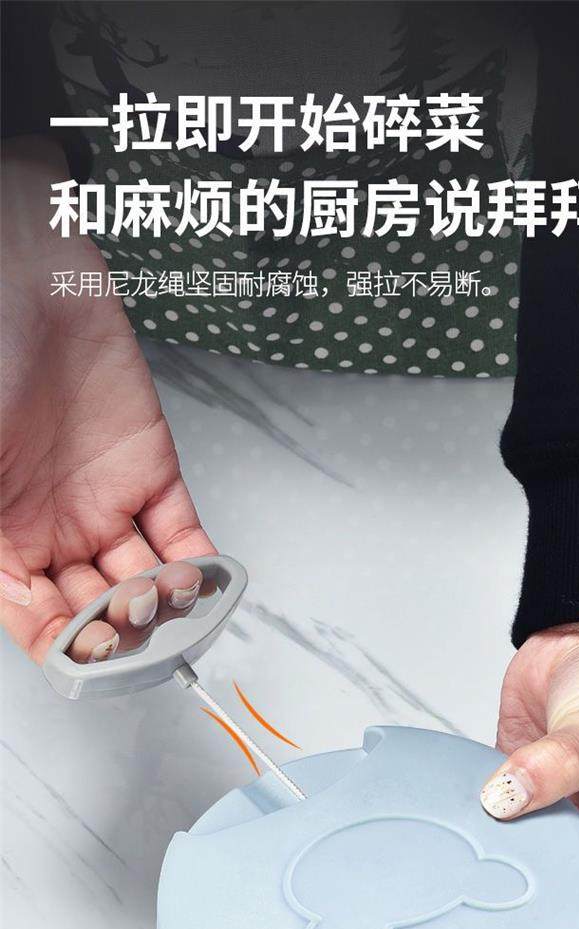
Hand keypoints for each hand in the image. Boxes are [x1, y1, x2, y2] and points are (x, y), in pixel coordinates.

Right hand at [0, 136, 215, 663]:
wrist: (24, 266)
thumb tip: (14, 602)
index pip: (34, 619)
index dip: (61, 646)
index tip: (87, 657)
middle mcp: (48, 528)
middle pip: (92, 608)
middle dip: (116, 630)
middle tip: (129, 625)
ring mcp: (101, 501)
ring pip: (141, 580)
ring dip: (158, 605)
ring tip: (165, 599)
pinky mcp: (150, 468)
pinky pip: (181, 531)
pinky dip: (199, 565)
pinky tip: (205, 583)